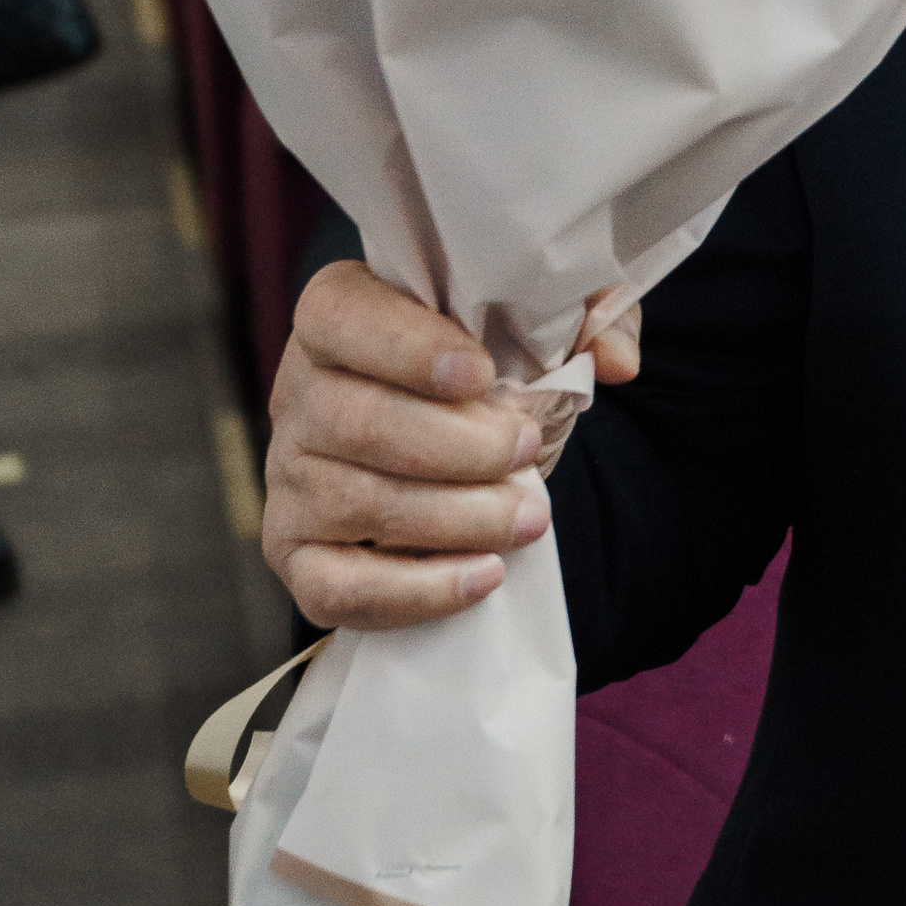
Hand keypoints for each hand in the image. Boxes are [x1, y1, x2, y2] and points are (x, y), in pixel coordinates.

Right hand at [263, 261, 640, 631]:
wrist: (457, 455)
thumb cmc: (488, 379)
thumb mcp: (539, 325)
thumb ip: (589, 317)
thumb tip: (616, 360)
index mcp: (339, 317)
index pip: (341, 315)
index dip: (408, 346)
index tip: (483, 374)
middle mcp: (297, 395)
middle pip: (357, 420)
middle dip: (458, 445)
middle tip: (529, 450)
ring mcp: (289, 479)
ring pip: (357, 503)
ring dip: (456, 517)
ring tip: (529, 518)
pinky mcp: (296, 554)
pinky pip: (335, 587)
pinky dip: (415, 590)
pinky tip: (484, 577)